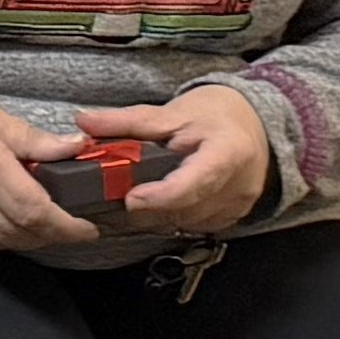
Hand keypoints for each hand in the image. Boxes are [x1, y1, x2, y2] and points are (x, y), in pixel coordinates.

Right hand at [0, 62, 99, 252]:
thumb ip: (31, 138)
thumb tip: (71, 148)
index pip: (36, 212)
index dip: (67, 226)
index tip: (87, 227)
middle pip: (20, 234)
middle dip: (52, 236)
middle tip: (72, 226)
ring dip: (27, 239)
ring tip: (45, 226)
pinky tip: (9, 225)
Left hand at [69, 83, 272, 236]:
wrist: (255, 125)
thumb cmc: (216, 115)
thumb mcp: (174, 111)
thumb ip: (128, 121)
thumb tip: (84, 122)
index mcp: (229, 152)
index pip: (196, 182)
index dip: (161, 195)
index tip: (130, 198)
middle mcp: (239, 185)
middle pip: (184, 208)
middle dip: (146, 207)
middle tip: (112, 197)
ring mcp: (237, 206)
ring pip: (184, 223)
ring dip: (154, 216)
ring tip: (129, 197)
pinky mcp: (231, 218)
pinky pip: (191, 227)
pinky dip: (168, 219)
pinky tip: (154, 204)